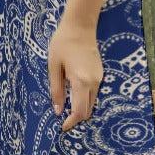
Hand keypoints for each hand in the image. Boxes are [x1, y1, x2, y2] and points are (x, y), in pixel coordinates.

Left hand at [48, 14, 104, 132]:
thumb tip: (58, 111)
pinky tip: (73, 96)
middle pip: (88, 110)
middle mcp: (94, 82)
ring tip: (66, 110)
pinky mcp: (100, 74)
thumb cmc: (62, 43)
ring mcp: (100, 78)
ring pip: (92, 102)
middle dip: (76, 118)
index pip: (80, 111)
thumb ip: (56, 90)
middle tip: (63, 121)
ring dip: (80, 109)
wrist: (80, 26)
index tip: (62, 128)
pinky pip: (93, 93)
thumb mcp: (53, 67)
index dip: (72, 122)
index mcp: (81, 81)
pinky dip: (84, 99)